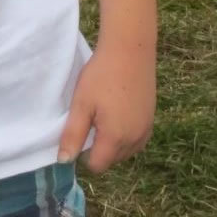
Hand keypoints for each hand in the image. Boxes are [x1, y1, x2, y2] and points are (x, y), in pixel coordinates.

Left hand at [57, 39, 155, 172]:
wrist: (130, 50)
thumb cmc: (101, 76)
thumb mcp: (81, 104)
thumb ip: (72, 135)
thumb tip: (64, 162)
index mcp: (115, 138)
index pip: (97, 166)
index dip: (83, 156)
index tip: (78, 134)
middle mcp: (135, 140)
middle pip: (112, 160)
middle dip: (99, 149)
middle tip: (90, 121)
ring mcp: (146, 130)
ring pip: (126, 152)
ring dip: (113, 144)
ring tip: (103, 117)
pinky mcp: (152, 119)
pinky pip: (137, 140)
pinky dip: (126, 136)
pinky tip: (118, 115)